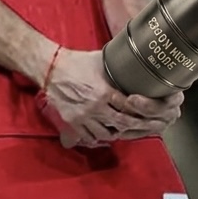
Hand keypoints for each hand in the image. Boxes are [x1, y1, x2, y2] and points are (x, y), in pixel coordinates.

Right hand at [37, 48, 182, 147]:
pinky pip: (88, 136)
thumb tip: (131, 65)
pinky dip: (98, 137)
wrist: (51, 68)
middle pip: (121, 123)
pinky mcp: (72, 121)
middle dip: (134, 126)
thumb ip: (115, 69)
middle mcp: (95, 107)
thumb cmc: (75, 62)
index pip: (128, 107)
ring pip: (105, 134)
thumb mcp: (100, 61)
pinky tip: (105, 134)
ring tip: (123, 130)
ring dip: (116, 133)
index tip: (146, 113)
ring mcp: (83, 116)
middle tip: (141, 126)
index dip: (139, 111)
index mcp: (104, 91)